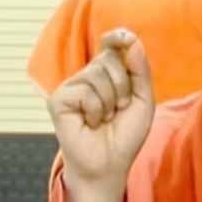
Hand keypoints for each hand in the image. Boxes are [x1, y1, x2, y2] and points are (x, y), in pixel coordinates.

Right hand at [45, 28, 154, 201]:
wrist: (109, 164)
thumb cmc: (125, 135)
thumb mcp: (143, 100)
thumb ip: (140, 71)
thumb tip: (132, 41)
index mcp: (107, 74)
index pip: (110, 46)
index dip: (117, 37)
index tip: (126, 37)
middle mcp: (86, 77)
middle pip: (109, 59)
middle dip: (123, 85)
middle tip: (119, 109)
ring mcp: (71, 87)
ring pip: (97, 74)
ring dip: (110, 101)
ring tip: (105, 119)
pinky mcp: (58, 99)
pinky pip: (85, 92)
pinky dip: (96, 110)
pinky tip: (90, 124)